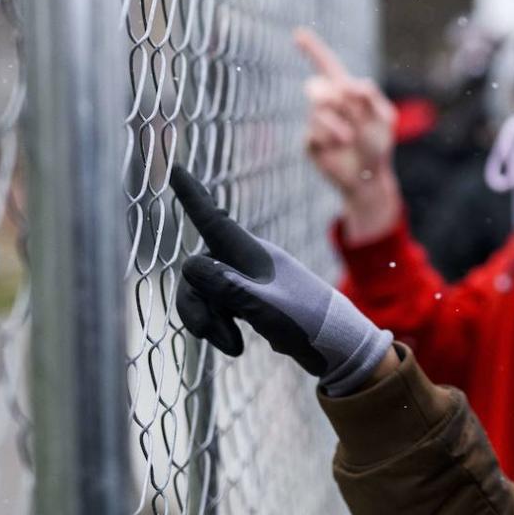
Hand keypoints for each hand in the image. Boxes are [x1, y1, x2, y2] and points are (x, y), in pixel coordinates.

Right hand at [170, 165, 393, 394]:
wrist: (335, 346)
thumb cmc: (305, 322)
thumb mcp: (263, 306)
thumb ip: (226, 286)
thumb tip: (189, 264)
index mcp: (252, 254)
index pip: (214, 220)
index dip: (192, 196)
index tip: (178, 168)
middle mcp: (247, 261)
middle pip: (197, 271)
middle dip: (194, 304)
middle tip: (207, 333)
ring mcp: (247, 281)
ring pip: (203, 293)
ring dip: (208, 321)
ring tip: (231, 345)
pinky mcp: (249, 301)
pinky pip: (216, 306)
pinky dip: (219, 327)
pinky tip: (235, 345)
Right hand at [294, 28, 402, 242]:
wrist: (369, 177)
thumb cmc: (379, 144)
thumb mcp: (384, 118)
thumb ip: (371, 98)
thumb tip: (350, 84)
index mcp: (346, 93)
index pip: (327, 66)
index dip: (313, 50)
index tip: (298, 33)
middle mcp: (328, 104)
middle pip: (317, 87)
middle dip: (333, 99)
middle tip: (347, 111)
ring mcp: (317, 123)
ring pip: (317, 112)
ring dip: (338, 125)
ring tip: (350, 138)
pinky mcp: (310, 143)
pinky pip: (312, 134)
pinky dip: (330, 141)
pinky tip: (339, 148)